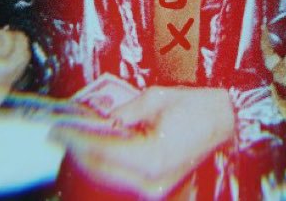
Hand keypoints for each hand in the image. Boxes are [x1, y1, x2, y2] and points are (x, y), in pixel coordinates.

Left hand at [49, 86, 234, 197]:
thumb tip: (98, 120)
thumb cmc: (197, 106)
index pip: (100, 151)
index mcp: (150, 157)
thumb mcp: (154, 99)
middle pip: (100, 169)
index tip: (57, 129)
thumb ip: (123, 112)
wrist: (228, 120)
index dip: (75, 140)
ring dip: (92, 159)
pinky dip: (109, 164)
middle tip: (61, 135)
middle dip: (78, 151)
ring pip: (110, 176)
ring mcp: (155, 185)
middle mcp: (150, 178)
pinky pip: (124, 177)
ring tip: (77, 141)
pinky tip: (100, 149)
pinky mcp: (158, 184)